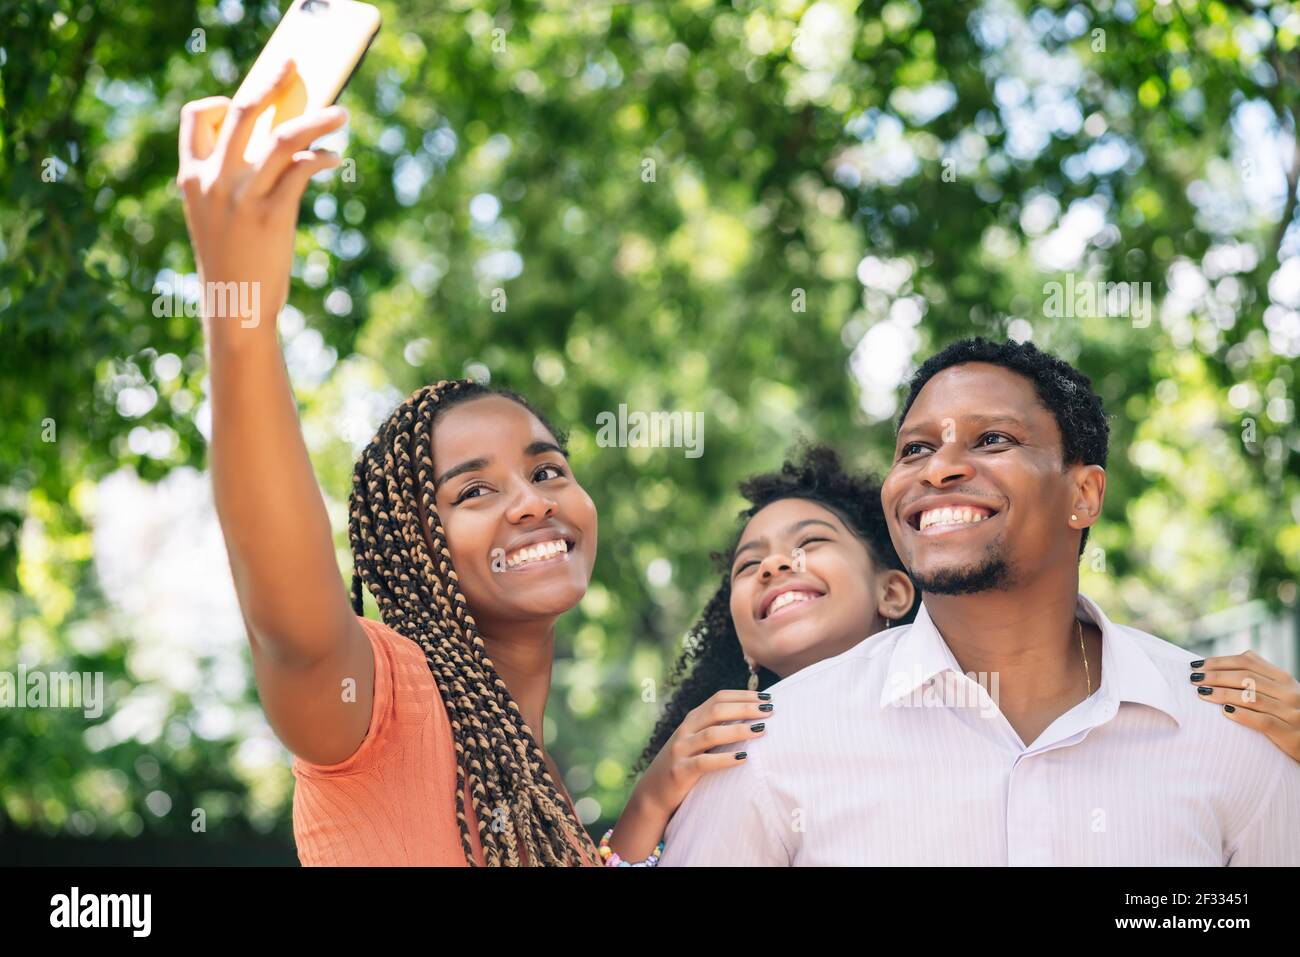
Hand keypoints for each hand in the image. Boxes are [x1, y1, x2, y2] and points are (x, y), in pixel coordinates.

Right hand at [175, 58, 347, 327]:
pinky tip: (335, 159)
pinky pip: (303, 169)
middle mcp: (213, 181)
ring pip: (283, 136)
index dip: (219, 100)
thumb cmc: (234, 263)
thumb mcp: (217, 218)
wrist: (236, 310)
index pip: (193, 117)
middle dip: (271, 81)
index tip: (249, 100)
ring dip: (317, 119)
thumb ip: (232, 182)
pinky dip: (323, 157)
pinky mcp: (272, 215)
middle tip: (293, 67)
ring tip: (342, 114)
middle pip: (241, 110)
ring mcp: (242, 197)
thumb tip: (278, 149)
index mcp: (191, 178)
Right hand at [639, 689, 773, 817]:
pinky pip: (704, 762)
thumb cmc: (685, 763)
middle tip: (769, 710)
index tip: (766, 697)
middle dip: (745, 708)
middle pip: (717, 711)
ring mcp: (681, 750)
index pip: (719, 698)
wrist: (654, 791)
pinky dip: (725, 759)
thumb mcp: (696, 740)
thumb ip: (716, 727)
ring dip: (739, 730)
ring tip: (761, 730)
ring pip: (712, 734)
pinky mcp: (680, 771)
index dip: (743, 695)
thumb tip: (752, 717)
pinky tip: (743, 759)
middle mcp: (685, 730)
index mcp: (692, 719)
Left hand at [1191, 649, 1299, 761]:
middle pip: (1246, 678)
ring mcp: (1291, 712)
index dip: (1220, 662)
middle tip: (1193, 679)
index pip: (1248, 662)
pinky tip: (1225, 712)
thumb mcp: (1279, 693)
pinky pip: (1263, 721)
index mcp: (1284, 678)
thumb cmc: (1288, 715)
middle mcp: (1289, 692)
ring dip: (1222, 693)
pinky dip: (1242, 715)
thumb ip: (1257, 679)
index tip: (1197, 665)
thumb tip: (1217, 666)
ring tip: (1202, 693)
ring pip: (1251, 698)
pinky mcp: (1290, 733)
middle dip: (1216, 676)